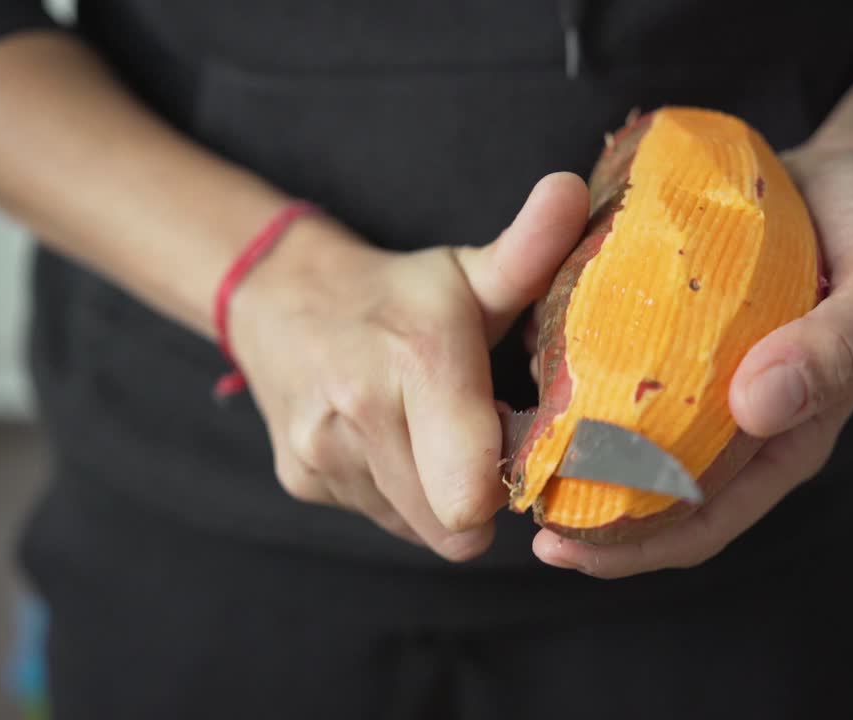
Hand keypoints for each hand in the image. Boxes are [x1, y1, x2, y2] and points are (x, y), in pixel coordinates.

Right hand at [229, 174, 589, 560]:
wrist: (279, 296)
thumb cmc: (398, 293)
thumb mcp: (468, 272)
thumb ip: (530, 249)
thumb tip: (573, 189)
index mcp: (416, 362)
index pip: (472, 491)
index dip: (509, 484)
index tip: (514, 443)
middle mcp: (360, 416)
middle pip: (451, 527)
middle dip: (478, 497)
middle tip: (479, 442)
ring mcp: (322, 455)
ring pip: (415, 529)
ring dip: (436, 498)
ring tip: (431, 435)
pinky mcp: (300, 480)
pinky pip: (378, 520)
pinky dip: (397, 496)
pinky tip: (393, 443)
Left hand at [532, 146, 852, 577]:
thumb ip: (837, 349)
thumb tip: (756, 408)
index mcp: (787, 435)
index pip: (707, 519)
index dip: (638, 546)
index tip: (565, 546)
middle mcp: (735, 417)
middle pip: (652, 490)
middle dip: (585, 509)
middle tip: (519, 500)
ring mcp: (700, 374)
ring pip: (627, 430)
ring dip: (572, 445)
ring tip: (514, 441)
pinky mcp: (673, 328)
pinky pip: (620, 361)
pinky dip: (580, 373)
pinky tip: (536, 365)